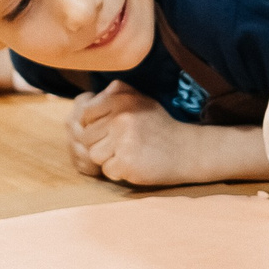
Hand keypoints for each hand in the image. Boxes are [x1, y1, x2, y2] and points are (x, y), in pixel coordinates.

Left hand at [66, 82, 268, 184]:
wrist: (188, 150)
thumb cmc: (159, 127)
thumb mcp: (139, 100)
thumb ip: (112, 96)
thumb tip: (80, 105)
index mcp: (121, 97)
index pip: (85, 114)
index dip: (94, 126)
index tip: (110, 131)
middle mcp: (121, 115)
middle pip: (87, 136)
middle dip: (102, 144)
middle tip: (124, 145)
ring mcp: (124, 139)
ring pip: (94, 154)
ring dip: (109, 159)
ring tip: (129, 154)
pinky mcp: (127, 161)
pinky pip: (107, 170)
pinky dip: (119, 172)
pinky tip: (136, 164)